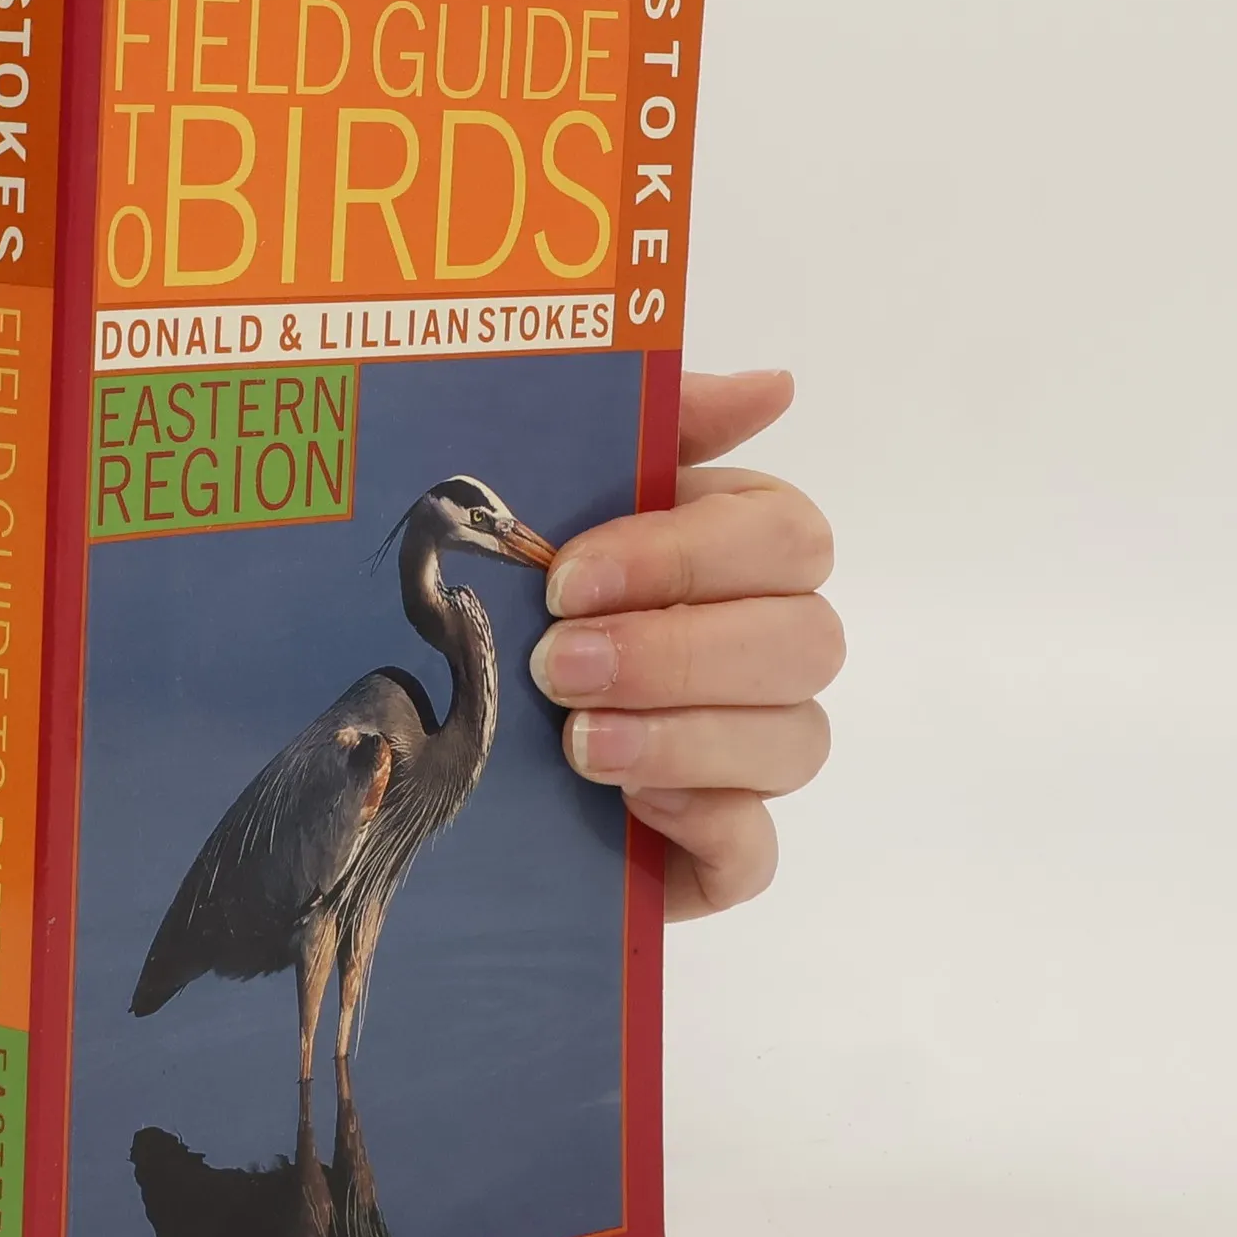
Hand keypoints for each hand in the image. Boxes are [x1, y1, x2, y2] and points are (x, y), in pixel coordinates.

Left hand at [529, 370, 842, 919]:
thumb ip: (657, 428)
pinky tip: (633, 809)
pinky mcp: (713, 851)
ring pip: (796, 742)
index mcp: (731, 555)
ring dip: (683, 737)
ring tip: (578, 744)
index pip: (787, 536)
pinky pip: (757, 851)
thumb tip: (774, 385)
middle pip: (808, 639)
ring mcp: (746, 757)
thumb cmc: (503, 602)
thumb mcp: (552, 502)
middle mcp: (759, 651)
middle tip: (558, 667)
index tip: (570, 577)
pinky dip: (706, 826)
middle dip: (678, 652)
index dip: (687, 555)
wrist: (428, 741)